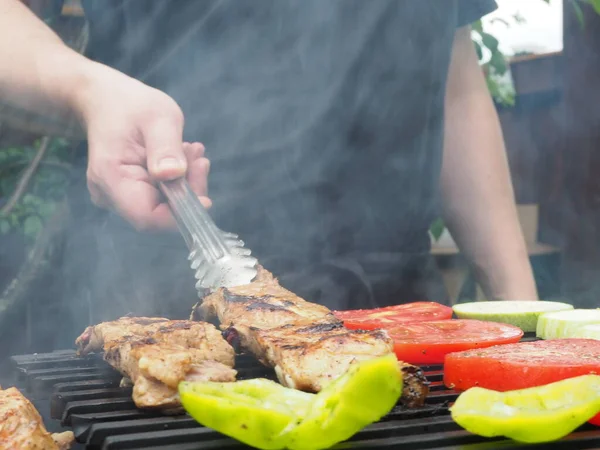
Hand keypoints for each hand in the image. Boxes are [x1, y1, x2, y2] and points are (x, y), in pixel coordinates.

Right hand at [74, 64, 210, 230]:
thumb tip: (174, 175)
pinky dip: (178, 179)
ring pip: (163, 206)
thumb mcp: (157, 117)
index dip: (178, 215)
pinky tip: (184, 155)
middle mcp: (109, 194)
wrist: (107, 100)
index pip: (147, 217)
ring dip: (186, 182)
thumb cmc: (130, 104)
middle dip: (187, 191)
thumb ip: (165, 146)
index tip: (205, 199)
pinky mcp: (130, 193)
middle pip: (158, 214)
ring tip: (192, 150)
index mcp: (110, 177)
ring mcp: (118, 196)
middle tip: (199, 158)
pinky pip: (161, 197)